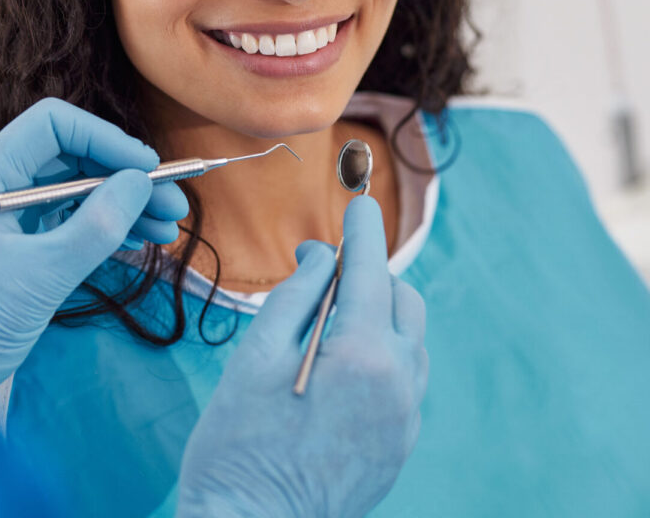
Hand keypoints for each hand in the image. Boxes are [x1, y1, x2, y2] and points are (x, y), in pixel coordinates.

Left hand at [0, 98, 187, 406]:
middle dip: (126, 177)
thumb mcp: (45, 274)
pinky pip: (71, 219)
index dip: (106, 138)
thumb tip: (141, 183)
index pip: (54, 125)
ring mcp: (9, 216)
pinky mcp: (19, 245)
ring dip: (124, 204)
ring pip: (78, 189)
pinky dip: (107, 226)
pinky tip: (141, 241)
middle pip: (74, 157)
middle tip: (173, 204)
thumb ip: (98, 224)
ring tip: (168, 228)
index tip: (147, 169)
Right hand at [176, 196, 427, 517]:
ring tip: (332, 322)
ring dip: (380, 316)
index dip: (362, 230)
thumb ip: (297, 294)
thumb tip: (323, 256)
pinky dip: (384, 355)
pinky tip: (343, 367)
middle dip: (372, 275)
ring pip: (410, 339)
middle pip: (403, 300)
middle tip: (328, 275)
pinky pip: (407, 379)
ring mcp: (406, 420)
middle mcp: (399, 384)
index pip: (372, 268)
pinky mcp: (401, 445)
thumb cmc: (239, 443)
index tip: (358, 203)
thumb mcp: (256, 356)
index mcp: (363, 355)